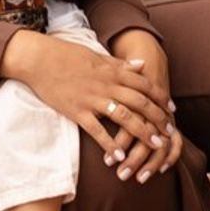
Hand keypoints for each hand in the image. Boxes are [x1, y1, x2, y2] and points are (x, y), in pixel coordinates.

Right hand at [0, 30, 173, 172]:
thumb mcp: (96, 54)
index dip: (161, 97)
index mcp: (112, 71)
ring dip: (142, 132)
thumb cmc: (65, 54)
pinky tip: (119, 156)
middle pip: (140, 103)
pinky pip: (97, 130)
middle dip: (158, 118)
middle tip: (170, 132)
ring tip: (155, 145)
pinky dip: (109, 144)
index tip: (171, 109)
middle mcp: (106, 85)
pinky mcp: (76, 111)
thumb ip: (120, 63)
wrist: (38, 58)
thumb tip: (143, 65)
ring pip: (124, 117)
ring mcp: (92, 99)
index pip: (144, 85)